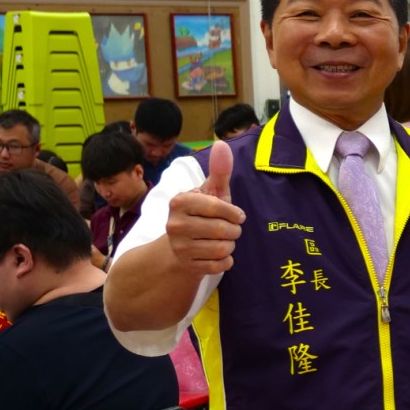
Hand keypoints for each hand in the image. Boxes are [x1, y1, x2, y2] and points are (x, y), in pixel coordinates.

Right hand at [166, 141, 244, 275]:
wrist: (181, 247)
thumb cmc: (203, 214)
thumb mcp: (211, 192)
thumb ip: (219, 170)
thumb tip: (222, 143)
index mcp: (179, 202)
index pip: (219, 207)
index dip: (234, 213)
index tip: (235, 215)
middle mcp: (174, 224)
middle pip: (224, 230)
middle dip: (234, 230)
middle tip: (228, 229)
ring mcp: (179, 247)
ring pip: (224, 248)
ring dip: (230, 246)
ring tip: (220, 241)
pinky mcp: (187, 266)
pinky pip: (221, 265)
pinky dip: (225, 261)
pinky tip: (215, 254)